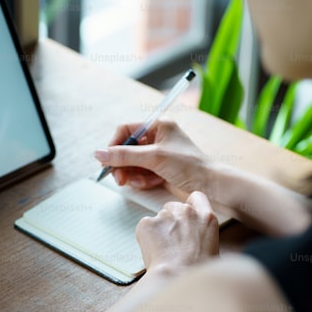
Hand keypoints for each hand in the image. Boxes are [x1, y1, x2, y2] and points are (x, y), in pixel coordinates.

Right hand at [93, 119, 210, 201]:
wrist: (211, 185)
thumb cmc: (190, 165)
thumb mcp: (154, 158)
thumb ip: (124, 155)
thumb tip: (100, 154)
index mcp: (158, 125)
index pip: (126, 130)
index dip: (114, 145)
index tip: (107, 161)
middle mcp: (157, 138)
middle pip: (127, 149)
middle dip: (123, 165)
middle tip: (120, 178)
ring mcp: (158, 154)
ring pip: (132, 163)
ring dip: (133, 174)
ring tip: (141, 182)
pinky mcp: (160, 169)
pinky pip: (141, 173)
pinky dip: (142, 180)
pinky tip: (151, 183)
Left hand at [135, 191, 218, 271]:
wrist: (176, 277)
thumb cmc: (195, 272)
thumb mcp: (212, 251)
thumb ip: (203, 237)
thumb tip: (196, 242)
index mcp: (206, 218)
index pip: (197, 198)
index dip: (190, 206)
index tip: (185, 217)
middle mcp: (186, 211)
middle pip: (174, 207)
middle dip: (171, 220)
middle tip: (171, 241)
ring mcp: (165, 215)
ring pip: (159, 217)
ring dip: (159, 230)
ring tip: (163, 251)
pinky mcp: (147, 223)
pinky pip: (145, 226)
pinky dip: (146, 237)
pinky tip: (153, 252)